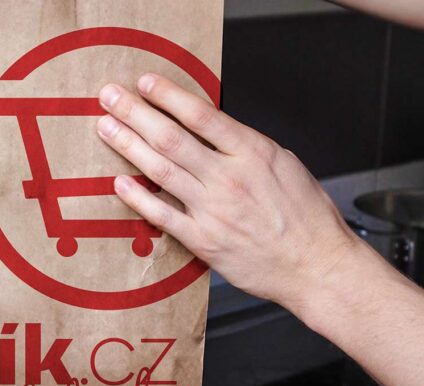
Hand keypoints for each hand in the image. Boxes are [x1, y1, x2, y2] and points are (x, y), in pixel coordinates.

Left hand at [95, 73, 362, 314]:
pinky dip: (138, 198)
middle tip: (111, 98)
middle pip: (172, 138)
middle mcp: (230, 178)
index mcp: (254, 153)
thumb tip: (211, 129)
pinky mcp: (203, 240)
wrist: (316, 265)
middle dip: (136, 114)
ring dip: (129, 146)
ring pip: (161, 170)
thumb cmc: (306, 217)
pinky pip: (162, 215)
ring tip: (107, 129)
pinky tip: (119, 183)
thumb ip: (244, 147)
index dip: (169, 96)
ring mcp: (213, 210)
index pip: (202, 116)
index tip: (145, 83)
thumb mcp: (284, 165)